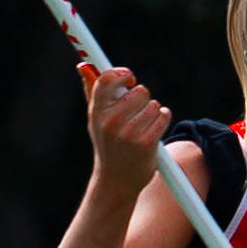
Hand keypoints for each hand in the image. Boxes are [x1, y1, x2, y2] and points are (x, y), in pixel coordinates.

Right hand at [78, 63, 168, 199]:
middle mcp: (111, 122)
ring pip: (153, 104)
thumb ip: (91, 91)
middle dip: (142, 97)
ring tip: (143, 125)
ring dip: (153, 111)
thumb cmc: (107, 146)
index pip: (108, 79)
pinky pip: (163, 116)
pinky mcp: (146, 143)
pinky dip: (162, 118)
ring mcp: (129, 133)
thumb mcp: (95, 120)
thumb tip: (83, 66)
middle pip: (139, 90)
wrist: (117, 181)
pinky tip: (154, 128)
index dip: (122, 74)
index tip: (129, 79)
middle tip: (137, 110)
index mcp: (97, 113)